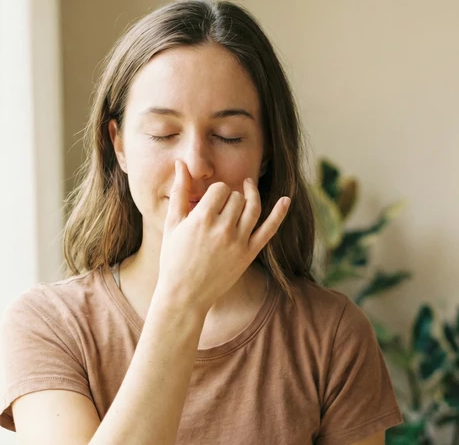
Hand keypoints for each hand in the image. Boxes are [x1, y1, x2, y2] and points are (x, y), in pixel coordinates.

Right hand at [155, 160, 289, 312]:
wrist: (185, 295)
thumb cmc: (174, 258)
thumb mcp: (172, 224)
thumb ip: (179, 192)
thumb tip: (180, 163)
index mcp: (202, 218)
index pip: (221, 188)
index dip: (216, 192)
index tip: (210, 201)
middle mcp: (223, 228)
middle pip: (237, 197)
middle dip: (230, 197)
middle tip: (221, 207)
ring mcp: (238, 242)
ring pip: (253, 207)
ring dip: (251, 196)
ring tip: (247, 190)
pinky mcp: (249, 254)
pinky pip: (269, 229)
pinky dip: (279, 213)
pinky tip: (286, 199)